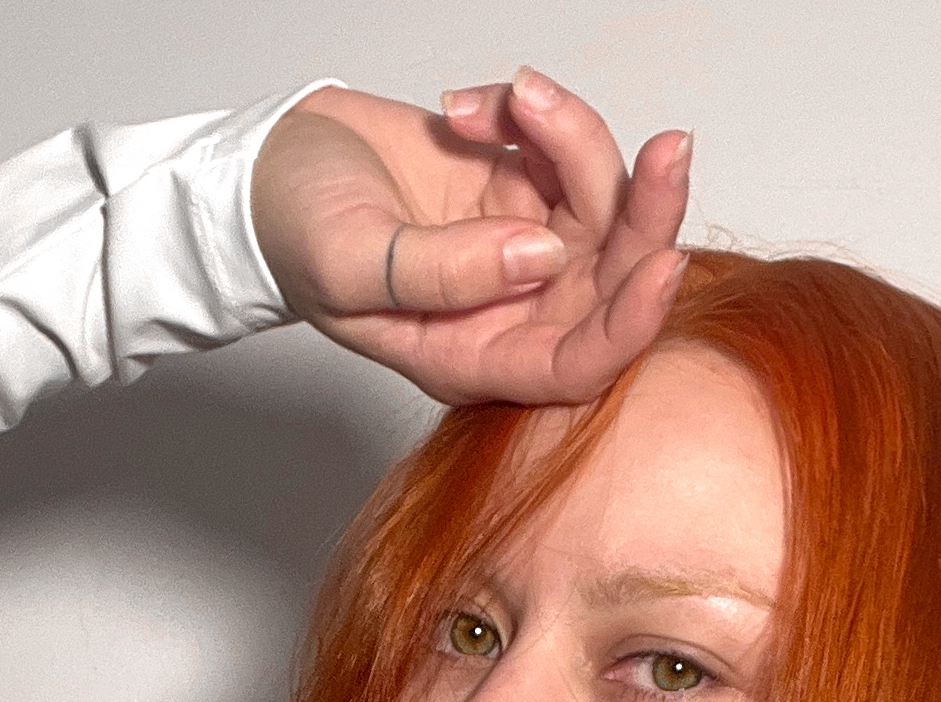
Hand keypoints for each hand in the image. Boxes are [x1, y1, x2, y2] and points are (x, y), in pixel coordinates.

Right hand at [250, 69, 690, 407]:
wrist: (272, 166)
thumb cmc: (294, 233)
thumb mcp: (353, 261)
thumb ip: (444, 272)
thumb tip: (541, 256)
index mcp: (474, 357)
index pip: (576, 363)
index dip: (630, 325)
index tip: (662, 264)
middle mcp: (511, 311)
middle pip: (614, 279)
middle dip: (646, 213)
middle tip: (668, 149)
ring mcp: (521, 246)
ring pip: (600, 199)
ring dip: (572, 135)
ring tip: (510, 99)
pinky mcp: (520, 187)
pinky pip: (564, 147)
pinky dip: (533, 113)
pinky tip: (466, 107)